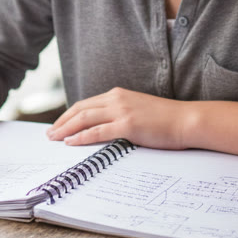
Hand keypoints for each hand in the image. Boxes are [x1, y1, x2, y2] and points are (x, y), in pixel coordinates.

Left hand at [46, 88, 189, 148]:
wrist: (187, 120)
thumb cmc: (166, 120)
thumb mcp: (139, 110)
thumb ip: (121, 114)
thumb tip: (105, 128)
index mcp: (119, 94)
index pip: (86, 103)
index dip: (69, 115)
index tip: (59, 125)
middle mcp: (117, 99)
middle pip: (80, 109)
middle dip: (62, 122)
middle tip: (49, 134)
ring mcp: (122, 111)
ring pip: (84, 118)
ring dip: (65, 129)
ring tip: (54, 139)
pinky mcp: (127, 125)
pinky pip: (97, 131)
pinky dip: (81, 137)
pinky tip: (70, 143)